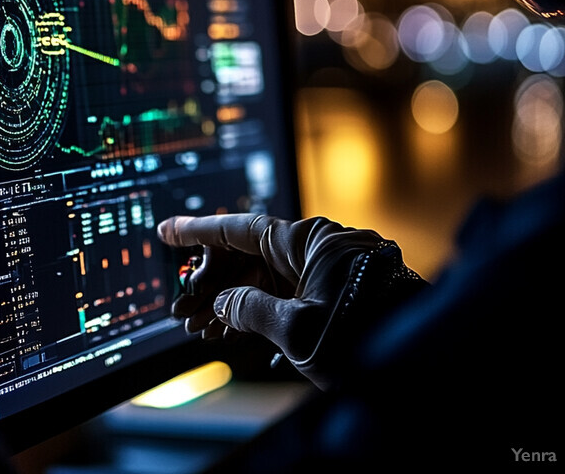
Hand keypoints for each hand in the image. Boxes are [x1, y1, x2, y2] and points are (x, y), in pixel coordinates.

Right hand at [158, 213, 426, 389]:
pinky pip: (287, 293)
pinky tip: (232, 330)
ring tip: (201, 329)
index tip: (167, 231)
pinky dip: (259, 310)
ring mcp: (328, 270)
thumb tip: (221, 302)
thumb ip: (250, 311)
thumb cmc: (370, 342)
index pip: (240, 229)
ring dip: (233, 302)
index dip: (198, 232)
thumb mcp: (299, 331)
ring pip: (266, 279)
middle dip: (213, 285)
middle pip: (250, 257)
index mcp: (309, 241)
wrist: (427, 366)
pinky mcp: (336, 293)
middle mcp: (318, 248)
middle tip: (183, 311)